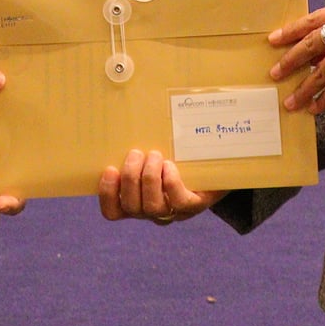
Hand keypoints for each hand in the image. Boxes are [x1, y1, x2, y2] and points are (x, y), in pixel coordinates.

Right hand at [96, 148, 225, 225]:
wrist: (217, 165)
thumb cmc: (178, 156)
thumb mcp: (154, 153)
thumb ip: (137, 147)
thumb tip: (122, 114)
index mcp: (137, 201)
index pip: (113, 212)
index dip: (107, 194)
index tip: (109, 169)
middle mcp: (152, 211)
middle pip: (131, 207)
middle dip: (129, 178)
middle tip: (136, 153)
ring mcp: (173, 212)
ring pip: (152, 207)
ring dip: (148, 179)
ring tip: (154, 155)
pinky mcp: (193, 206)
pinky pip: (178, 201)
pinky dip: (170, 182)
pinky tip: (170, 165)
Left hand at [268, 0, 324, 114]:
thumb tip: (314, 55)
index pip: (317, 18)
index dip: (293, 30)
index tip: (275, 39)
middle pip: (312, 41)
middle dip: (290, 60)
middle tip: (274, 72)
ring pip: (320, 69)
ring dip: (304, 88)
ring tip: (290, 100)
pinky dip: (322, 99)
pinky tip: (313, 107)